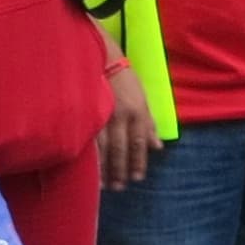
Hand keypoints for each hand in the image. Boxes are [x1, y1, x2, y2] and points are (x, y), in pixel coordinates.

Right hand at [100, 66, 156, 189]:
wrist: (101, 57)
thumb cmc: (124, 78)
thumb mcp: (142, 98)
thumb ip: (149, 123)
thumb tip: (157, 146)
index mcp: (138, 112)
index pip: (139, 143)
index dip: (138, 162)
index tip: (137, 178)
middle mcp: (122, 116)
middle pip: (121, 149)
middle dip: (121, 170)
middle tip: (119, 187)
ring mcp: (102, 115)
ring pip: (103, 148)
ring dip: (104, 168)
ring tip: (104, 185)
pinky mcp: (87, 113)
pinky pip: (88, 139)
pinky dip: (89, 155)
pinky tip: (88, 167)